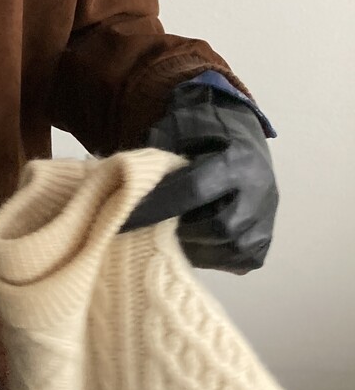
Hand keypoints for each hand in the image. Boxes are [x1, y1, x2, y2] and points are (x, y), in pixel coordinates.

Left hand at [120, 83, 277, 272]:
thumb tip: (129, 196)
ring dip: (195, 247)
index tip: (123, 219)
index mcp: (238, 159)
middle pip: (217, 227)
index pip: (194, 190)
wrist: (238, 130)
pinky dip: (213, 256)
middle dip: (179, 231)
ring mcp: (267, 217)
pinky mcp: (266, 237)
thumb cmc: (200, 130)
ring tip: (171, 236)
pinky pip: (240, 259)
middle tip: (153, 229)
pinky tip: (194, 244)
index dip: (156, 207)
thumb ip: (160, 164)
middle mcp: (261, 190)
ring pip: (230, 248)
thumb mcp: (176, 132)